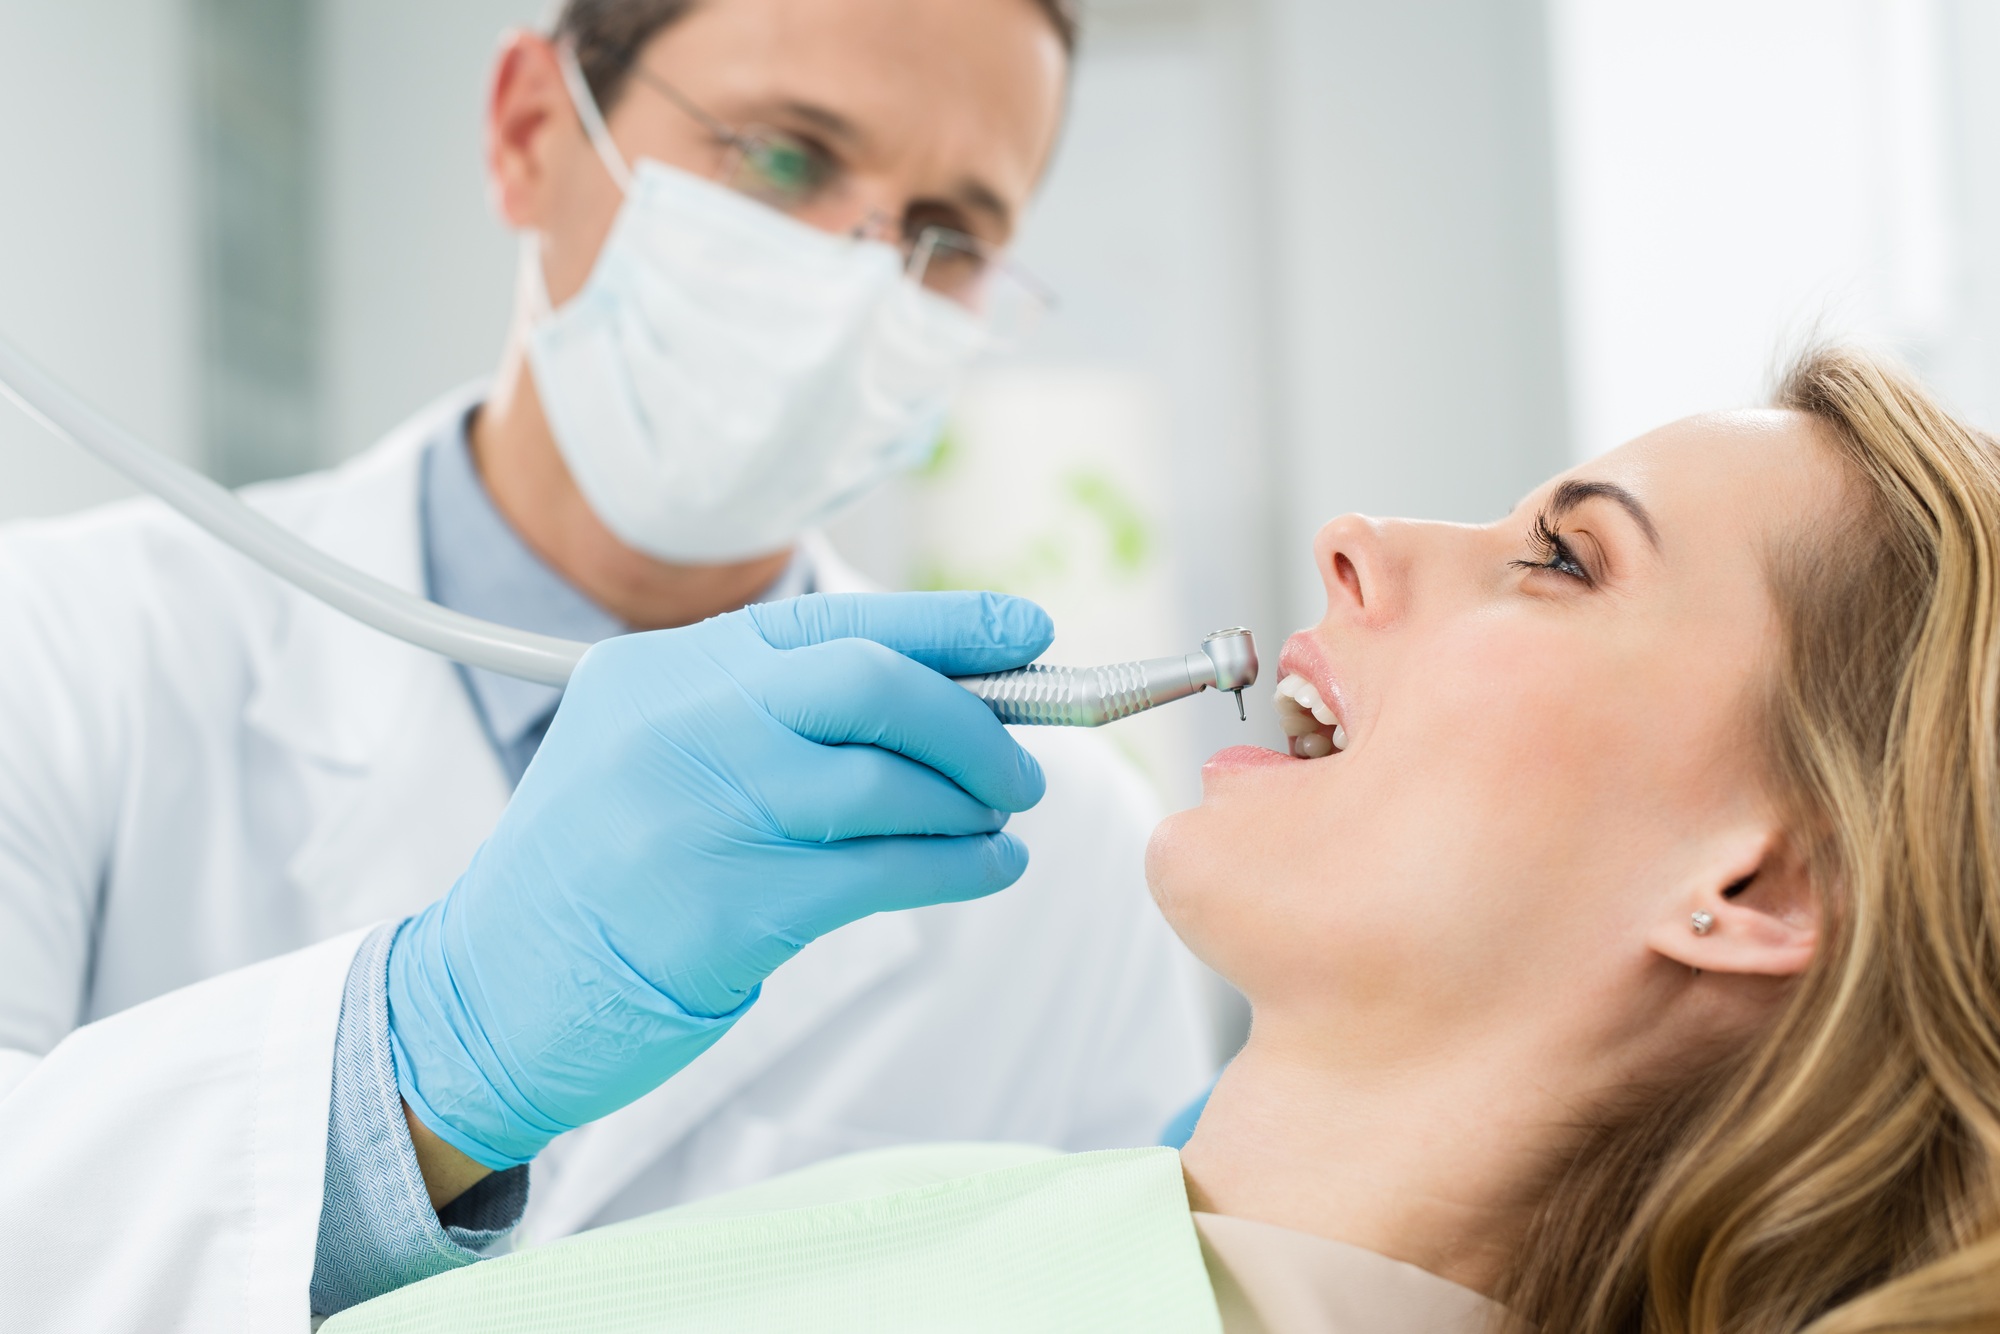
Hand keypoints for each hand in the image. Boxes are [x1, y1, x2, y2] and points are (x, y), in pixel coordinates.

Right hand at [386, 591, 1052, 1169]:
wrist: (486, 996)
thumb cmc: (597, 874)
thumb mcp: (650, 753)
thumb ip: (766, 713)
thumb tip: (943, 694)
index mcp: (657, 671)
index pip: (827, 621)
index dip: (945, 624)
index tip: (1025, 631)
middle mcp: (677, 726)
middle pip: (869, 684)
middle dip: (971, 720)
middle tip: (1020, 761)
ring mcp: (699, 816)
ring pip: (886, 784)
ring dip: (970, 805)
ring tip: (998, 824)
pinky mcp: (728, 909)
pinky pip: (883, 873)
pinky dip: (958, 867)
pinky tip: (987, 869)